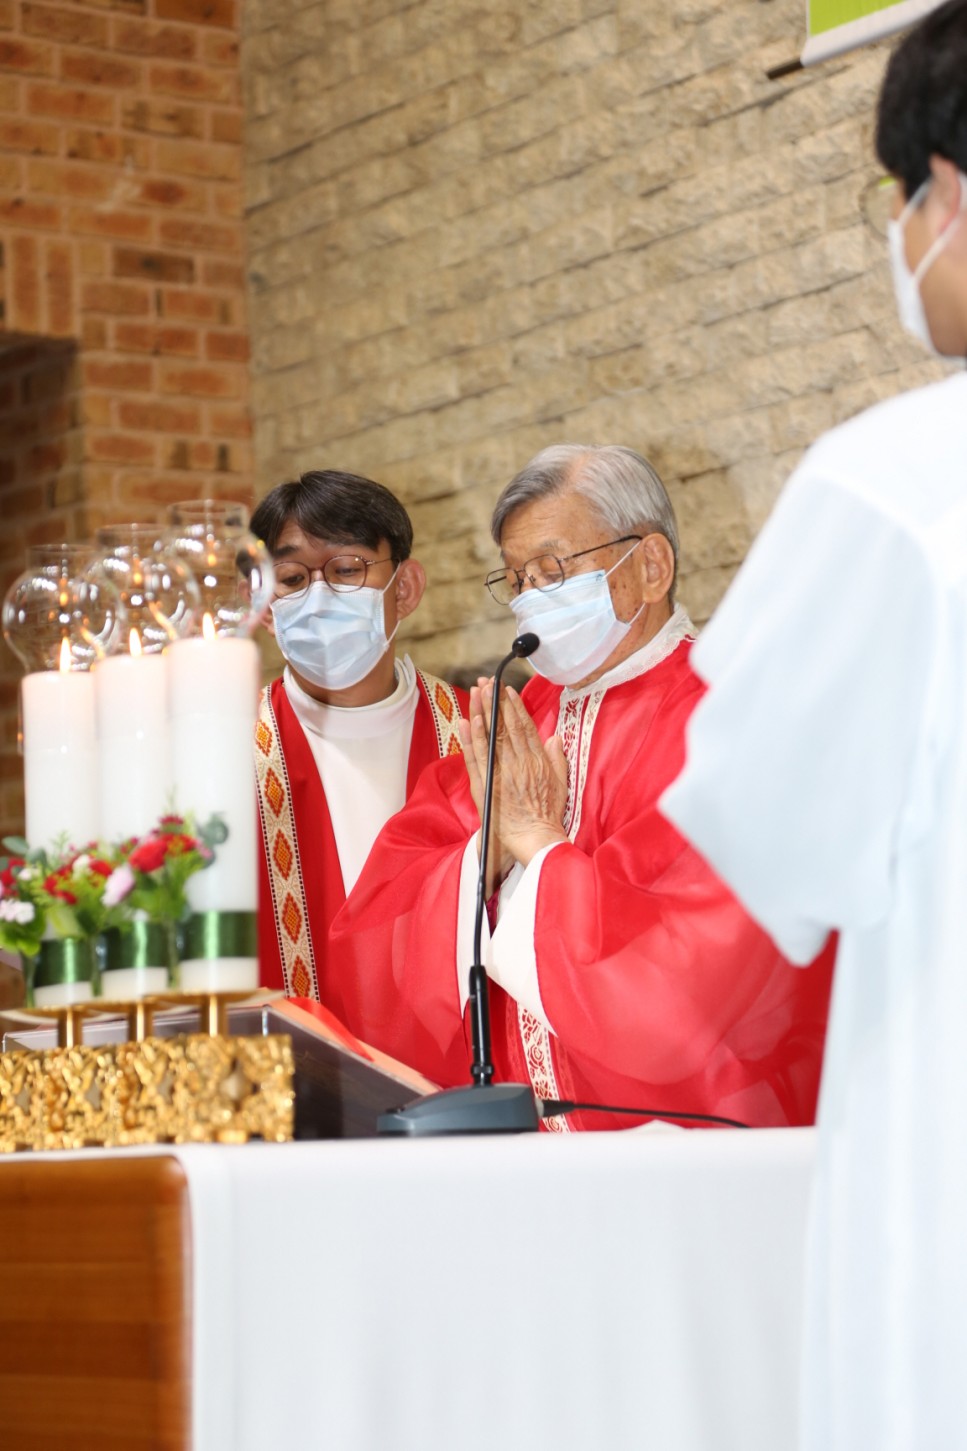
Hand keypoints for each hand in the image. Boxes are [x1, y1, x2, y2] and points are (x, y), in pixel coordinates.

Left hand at [459, 679, 568, 888]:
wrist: (536, 839)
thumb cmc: (548, 815)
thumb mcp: (561, 783)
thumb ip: (557, 758)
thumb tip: (555, 738)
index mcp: (537, 760)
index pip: (524, 727)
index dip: (514, 707)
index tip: (506, 691)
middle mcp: (519, 762)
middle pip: (505, 727)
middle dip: (495, 702)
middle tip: (486, 683)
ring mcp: (502, 772)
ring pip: (490, 737)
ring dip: (481, 713)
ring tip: (475, 693)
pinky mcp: (487, 785)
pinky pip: (476, 758)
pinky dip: (470, 739)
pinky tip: (466, 722)